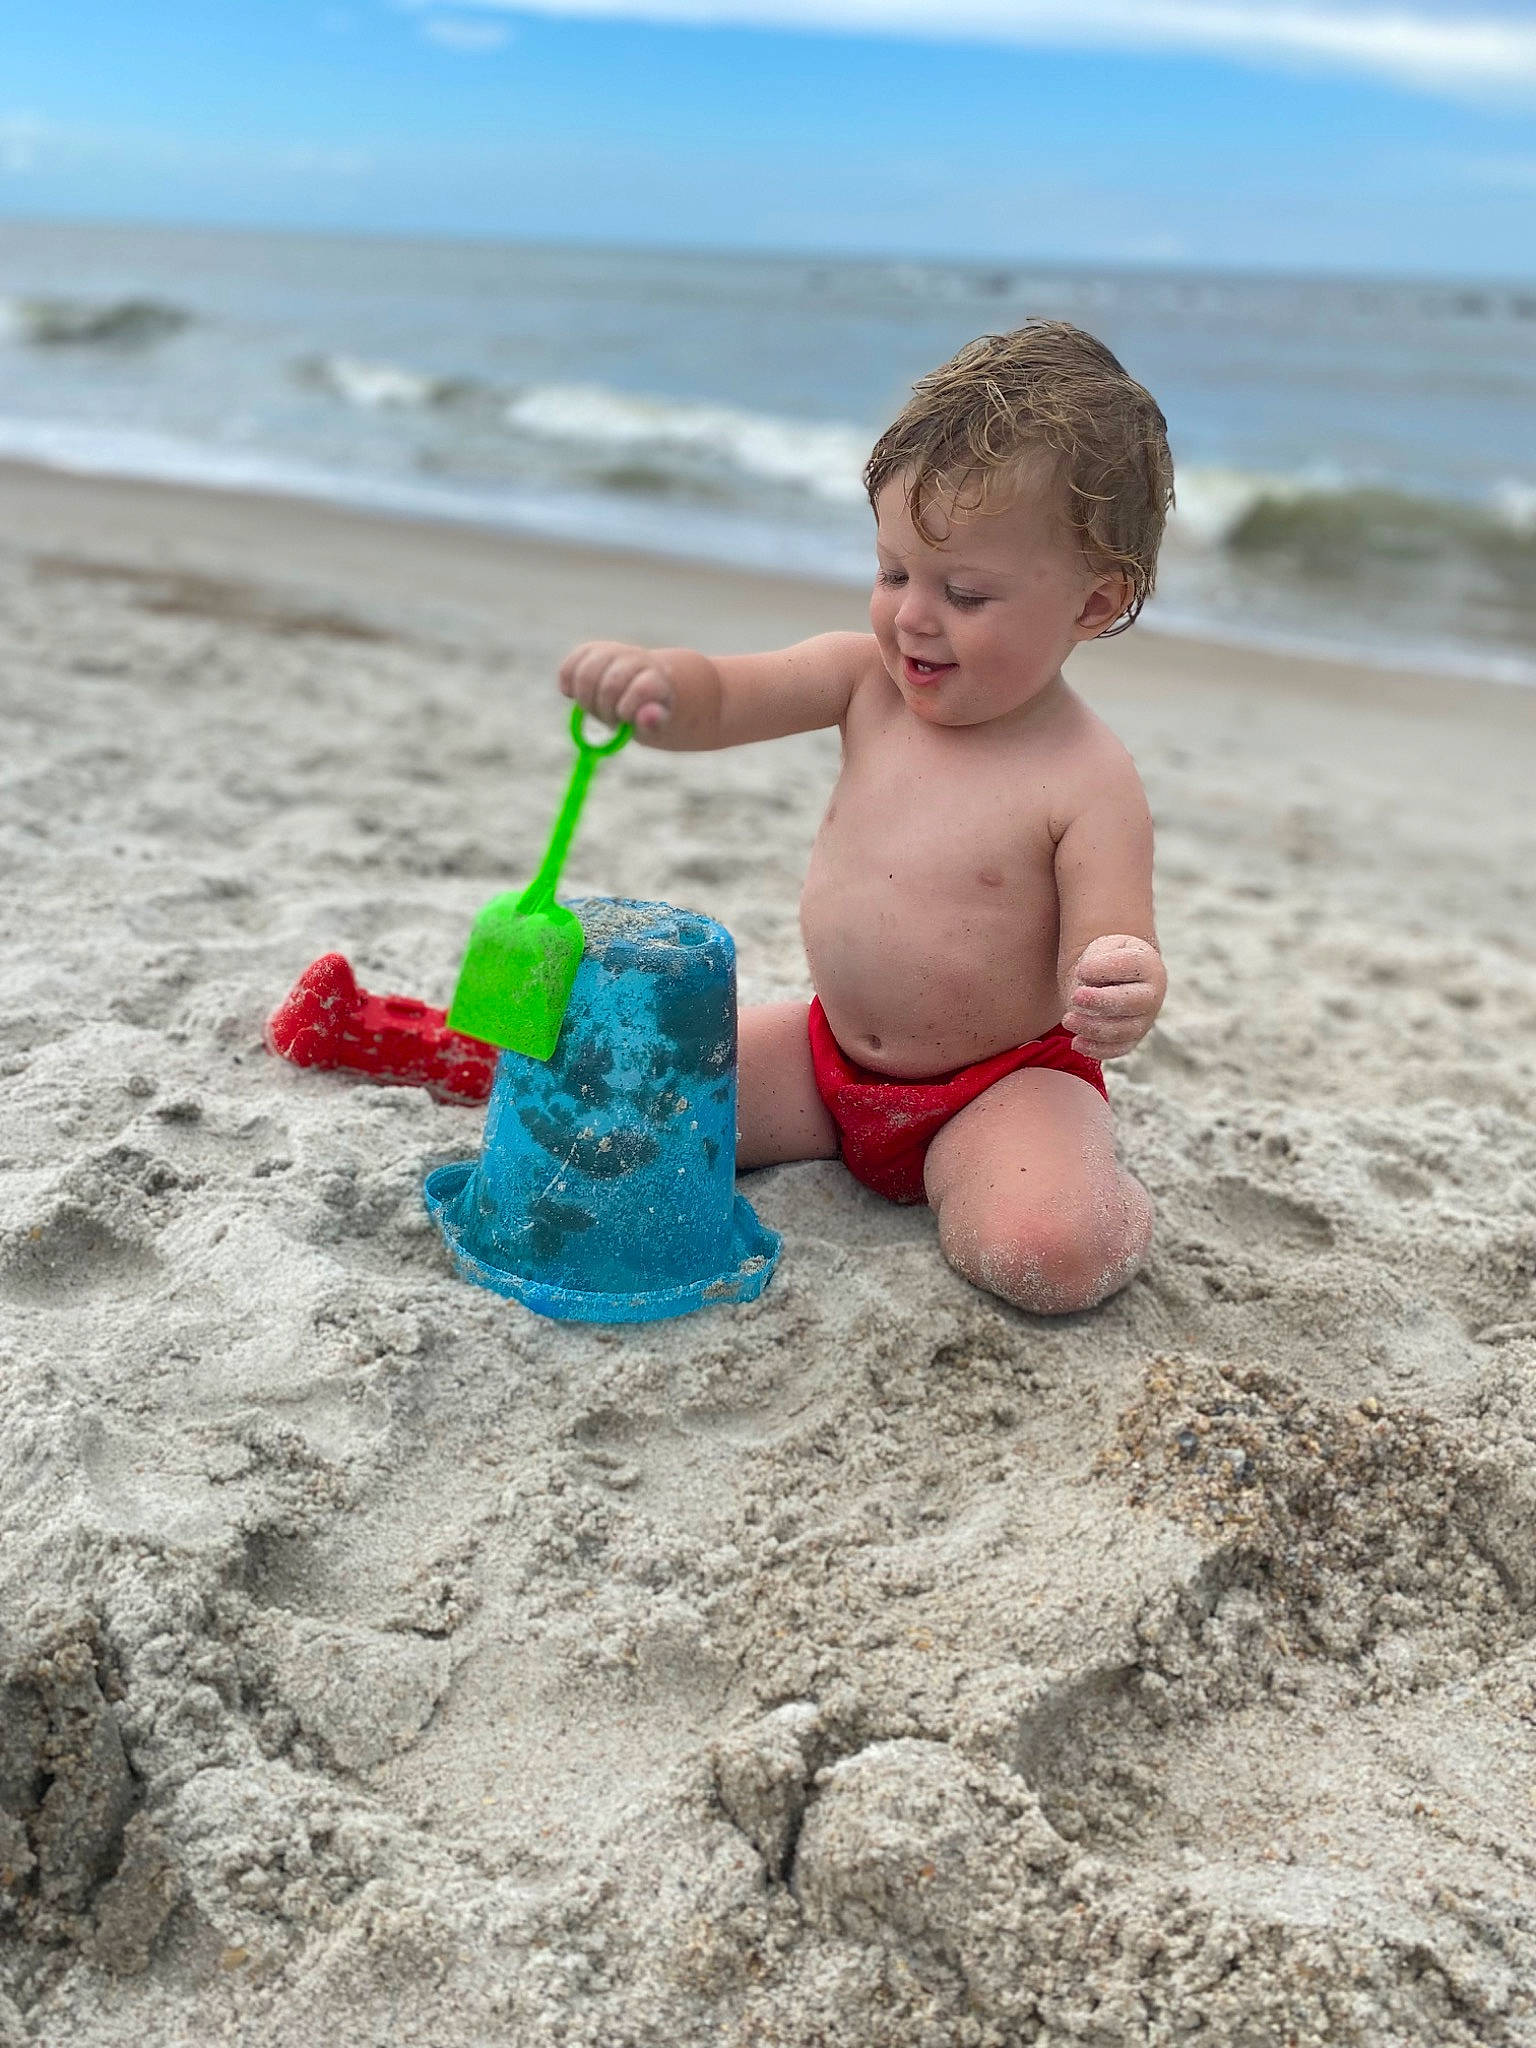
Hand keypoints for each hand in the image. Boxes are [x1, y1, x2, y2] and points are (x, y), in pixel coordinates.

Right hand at [558, 640, 673, 732]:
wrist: (637, 686)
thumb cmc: (643, 711)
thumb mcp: (653, 723)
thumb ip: (651, 723)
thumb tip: (648, 718)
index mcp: (655, 676)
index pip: (642, 689)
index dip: (628, 709)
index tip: (625, 718)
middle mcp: (634, 658)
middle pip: (611, 685)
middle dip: (605, 710)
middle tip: (610, 720)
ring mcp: (611, 651)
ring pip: (587, 674)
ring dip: (585, 700)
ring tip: (593, 709)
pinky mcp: (588, 650)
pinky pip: (569, 666)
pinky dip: (567, 684)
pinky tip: (572, 695)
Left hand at [1062, 935, 1165, 1060]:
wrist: (1111, 980)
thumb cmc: (1105, 961)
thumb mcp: (1101, 949)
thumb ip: (1096, 958)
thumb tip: (1085, 979)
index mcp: (1147, 964)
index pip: (1131, 965)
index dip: (1104, 969)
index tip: (1081, 971)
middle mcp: (1152, 994)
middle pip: (1131, 1002)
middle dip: (1101, 1001)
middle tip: (1074, 997)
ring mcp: (1144, 1020)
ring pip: (1122, 1030)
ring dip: (1092, 1027)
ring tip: (1067, 1019)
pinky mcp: (1132, 1040)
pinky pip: (1118, 1049)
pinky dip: (1097, 1049)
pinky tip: (1076, 1042)